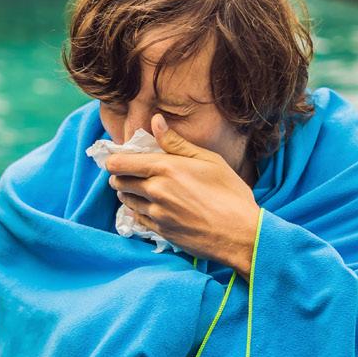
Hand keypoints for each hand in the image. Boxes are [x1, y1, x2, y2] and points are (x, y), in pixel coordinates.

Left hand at [104, 114, 260, 274]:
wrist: (241, 235)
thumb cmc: (231, 194)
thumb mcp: (209, 161)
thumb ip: (177, 142)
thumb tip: (156, 121)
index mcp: (166, 168)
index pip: (120, 162)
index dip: (116, 159)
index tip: (122, 158)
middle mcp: (156, 191)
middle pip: (118, 181)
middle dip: (121, 176)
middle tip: (132, 174)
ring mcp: (157, 214)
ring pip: (126, 201)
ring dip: (128, 194)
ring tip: (142, 191)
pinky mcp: (161, 232)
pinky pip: (137, 220)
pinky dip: (139, 212)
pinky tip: (152, 208)